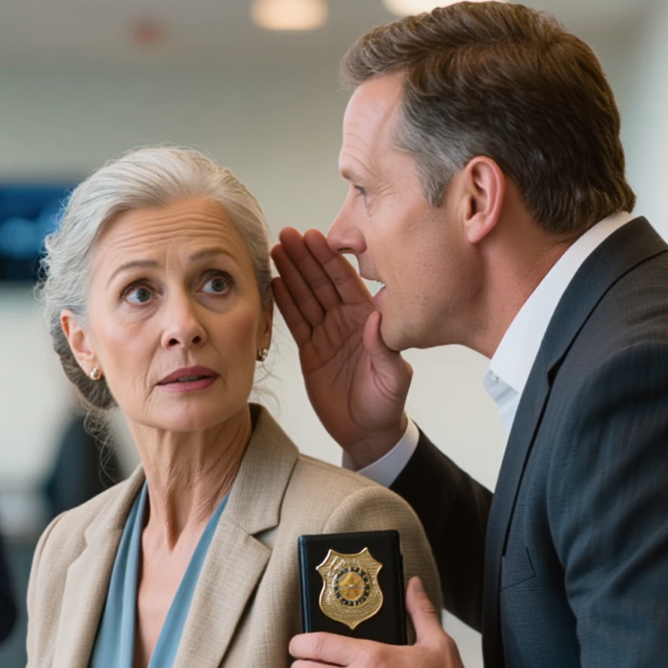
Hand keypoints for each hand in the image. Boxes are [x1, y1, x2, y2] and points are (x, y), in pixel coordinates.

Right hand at [271, 226, 412, 468]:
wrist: (368, 432)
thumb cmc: (386, 404)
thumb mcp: (393, 377)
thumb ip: (384, 348)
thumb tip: (376, 320)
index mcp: (368, 320)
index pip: (345, 282)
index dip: (328, 259)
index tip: (314, 238)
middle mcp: (346, 322)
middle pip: (321, 283)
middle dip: (304, 258)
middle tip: (286, 235)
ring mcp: (326, 335)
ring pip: (305, 298)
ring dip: (291, 274)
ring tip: (274, 250)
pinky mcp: (310, 352)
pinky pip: (296, 323)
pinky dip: (284, 303)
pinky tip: (274, 283)